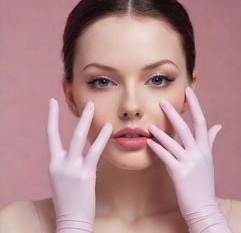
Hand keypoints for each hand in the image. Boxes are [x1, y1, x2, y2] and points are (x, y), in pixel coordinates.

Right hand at [47, 98, 111, 232]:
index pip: (50, 135)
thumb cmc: (69, 198)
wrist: (71, 219)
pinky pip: (94, 152)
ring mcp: (71, 168)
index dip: (51, 117)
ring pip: (77, 138)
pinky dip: (101, 138)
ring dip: (87, 121)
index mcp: (54, 163)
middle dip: (79, 117)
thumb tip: (77, 149)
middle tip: (88, 103)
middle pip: (67, 133)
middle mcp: (60, 163)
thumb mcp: (62, 177)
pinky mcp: (84, 174)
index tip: (52, 102)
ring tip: (94, 107)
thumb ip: (67, 161)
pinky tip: (108, 128)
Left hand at [147, 87, 232, 231]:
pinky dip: (157, 148)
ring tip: (150, 125)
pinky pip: (166, 157)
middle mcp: (198, 153)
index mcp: (204, 148)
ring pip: (173, 143)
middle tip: (162, 102)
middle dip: (173, 114)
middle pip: (186, 128)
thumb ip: (210, 140)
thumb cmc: (203, 182)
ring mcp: (189, 163)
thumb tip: (218, 125)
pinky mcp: (180, 174)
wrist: (203, 207)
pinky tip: (149, 142)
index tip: (188, 92)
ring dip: (160, 133)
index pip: (201, 122)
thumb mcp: (208, 159)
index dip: (195, 105)